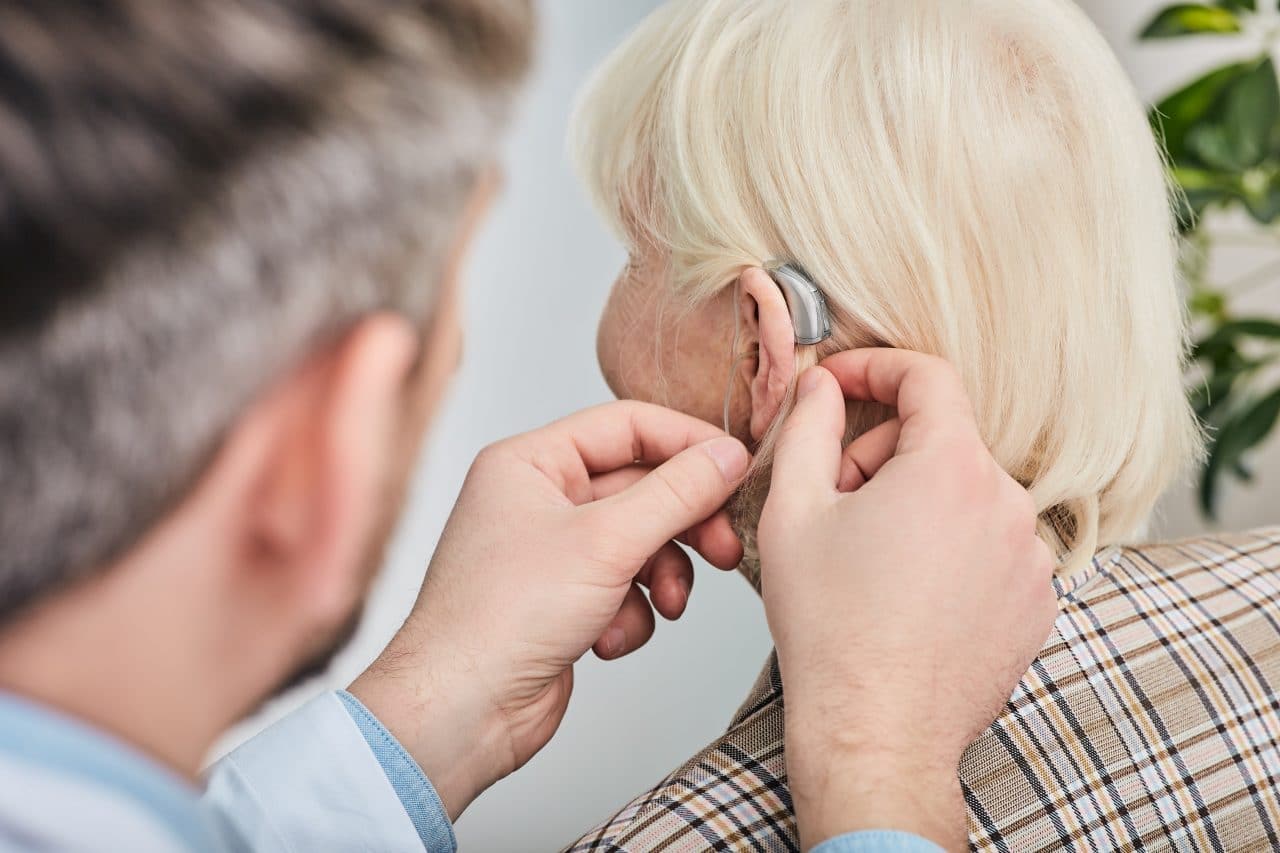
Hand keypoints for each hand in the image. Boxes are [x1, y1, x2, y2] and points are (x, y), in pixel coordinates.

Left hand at [349, 402, 749, 819]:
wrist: (460, 711)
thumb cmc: (500, 618)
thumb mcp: (606, 541)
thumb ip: (677, 493)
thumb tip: (727, 457)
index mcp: (531, 462)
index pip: (627, 426)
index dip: (687, 444)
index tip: (737, 468)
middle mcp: (538, 499)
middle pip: (641, 487)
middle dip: (684, 523)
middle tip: (724, 548)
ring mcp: (550, 552)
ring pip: (640, 542)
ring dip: (662, 576)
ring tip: (666, 605)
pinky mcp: (562, 601)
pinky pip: (624, 589)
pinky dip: (631, 615)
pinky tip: (609, 638)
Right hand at [757, 350, 1055, 851]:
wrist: (875, 730)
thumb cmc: (831, 629)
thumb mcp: (794, 509)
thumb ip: (809, 425)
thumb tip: (822, 385)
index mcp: (950, 467)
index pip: (928, 377)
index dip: (877, 368)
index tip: (844, 384)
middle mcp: (1007, 504)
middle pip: (943, 439)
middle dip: (885, 453)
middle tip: (837, 499)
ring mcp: (1030, 557)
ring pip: (967, 494)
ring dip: (919, 503)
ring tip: (871, 557)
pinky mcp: (1037, 602)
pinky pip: (993, 545)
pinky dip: (953, 548)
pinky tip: (909, 591)